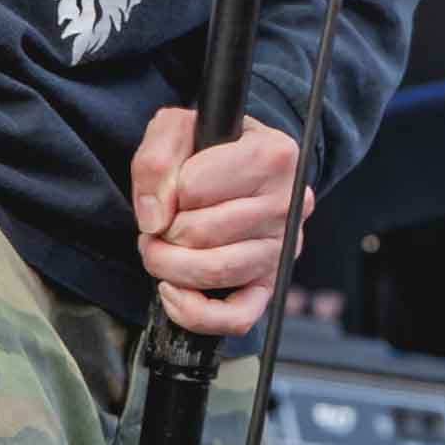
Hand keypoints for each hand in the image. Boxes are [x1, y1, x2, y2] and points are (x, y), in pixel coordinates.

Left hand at [132, 106, 302, 339]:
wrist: (244, 165)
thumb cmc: (212, 148)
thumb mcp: (178, 127)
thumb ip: (157, 159)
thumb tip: (156, 218)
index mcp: (273, 154)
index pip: (194, 185)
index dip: (168, 190)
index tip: (171, 187)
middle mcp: (288, 202)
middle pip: (201, 233)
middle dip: (161, 233)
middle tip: (157, 225)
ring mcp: (282, 247)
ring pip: (216, 271)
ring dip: (170, 268)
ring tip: (160, 251)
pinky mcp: (271, 283)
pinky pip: (238, 317)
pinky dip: (195, 314)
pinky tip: (172, 294)